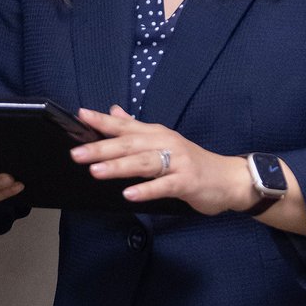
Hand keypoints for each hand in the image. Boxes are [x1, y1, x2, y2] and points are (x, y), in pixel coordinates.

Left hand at [69, 106, 251, 215]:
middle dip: (101, 148)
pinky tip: (129, 194)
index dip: (102, 120)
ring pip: (143, 163)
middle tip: (77, 153)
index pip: (124, 125)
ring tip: (95, 171)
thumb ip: (136, 128)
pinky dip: (146, 190)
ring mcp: (177, 162)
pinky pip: (163, 185)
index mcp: (156, 133)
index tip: (80, 115)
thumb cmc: (192, 161)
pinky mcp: (187, 182)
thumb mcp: (163, 141)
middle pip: (129, 144)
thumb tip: (113, 111)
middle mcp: (165, 143)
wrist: (229, 178)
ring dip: (118, 166)